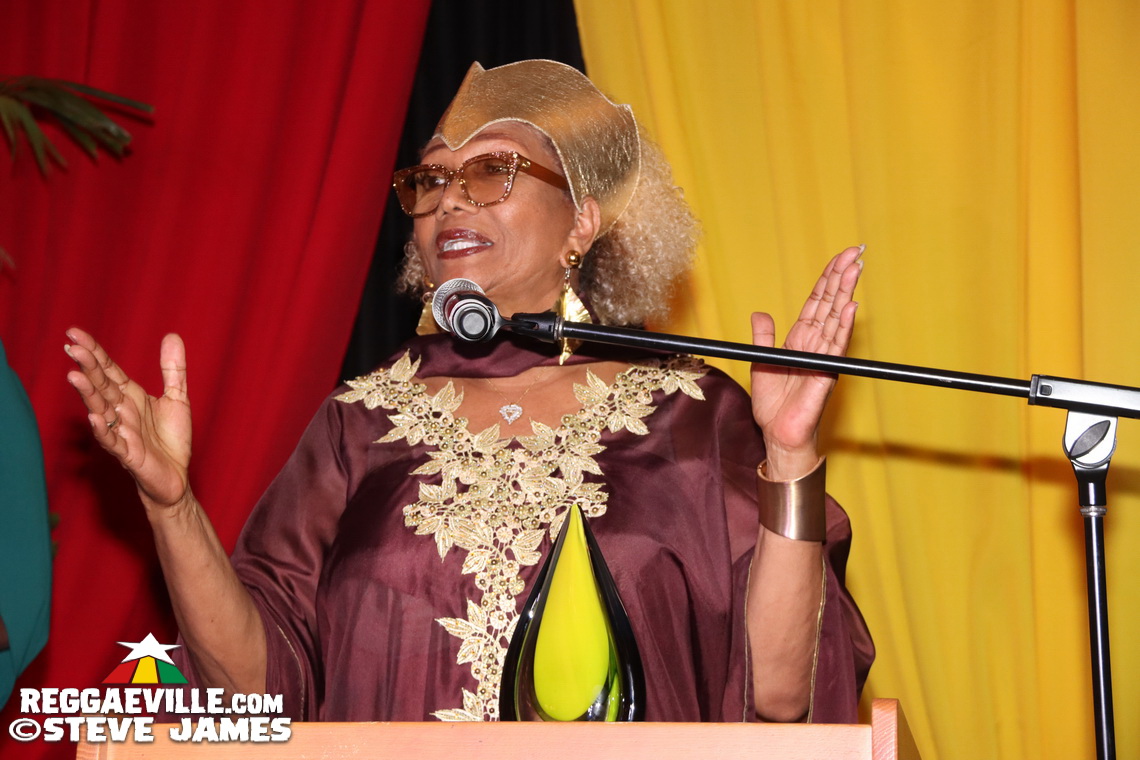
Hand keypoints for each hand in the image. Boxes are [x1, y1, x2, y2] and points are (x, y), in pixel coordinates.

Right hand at [65, 328, 191, 510]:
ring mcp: (122, 432)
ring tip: (74, 376)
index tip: (74, 332)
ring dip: (88, 394)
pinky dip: (102, 429)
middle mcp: (121, 411)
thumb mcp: (178, 398)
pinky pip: (112, 440)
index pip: (108, 370)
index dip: (94, 352)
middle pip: (101, 385)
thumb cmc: (171, 439)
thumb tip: (172, 335)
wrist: (177, 476)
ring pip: (99, 410)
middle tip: (73, 346)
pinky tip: (93, 416)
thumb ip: (173, 369)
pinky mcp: (128, 453)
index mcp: (130, 396)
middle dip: (87, 366)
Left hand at [750, 246, 862, 479]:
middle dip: (842, 277)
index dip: (827, 279)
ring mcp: (823, 356)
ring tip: (855, 268)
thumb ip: (763, 337)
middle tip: (856, 252)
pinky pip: (836, 346)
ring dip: (846, 292)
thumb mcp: (761, 362)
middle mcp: (816, 344)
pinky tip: (851, 306)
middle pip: (831, 304)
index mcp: (801, 339)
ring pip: (837, 318)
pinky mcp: (825, 372)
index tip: (839, 257)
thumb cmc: (773, 403)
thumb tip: (760, 314)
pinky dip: (844, 325)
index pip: (817, 302)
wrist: (778, 432)